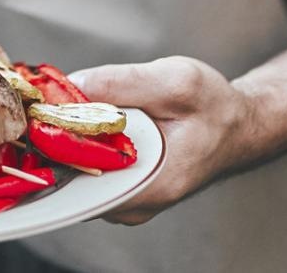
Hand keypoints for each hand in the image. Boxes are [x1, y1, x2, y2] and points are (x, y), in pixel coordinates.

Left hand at [69, 57, 262, 225]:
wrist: (236, 127)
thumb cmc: (214, 107)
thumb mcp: (177, 80)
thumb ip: (124, 83)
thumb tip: (73, 84)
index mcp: (153, 186)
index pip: (82, 180)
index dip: (57, 143)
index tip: (49, 111)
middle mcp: (136, 205)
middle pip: (73, 178)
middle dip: (59, 138)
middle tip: (57, 101)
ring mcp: (127, 203)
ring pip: (76, 174)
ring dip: (68, 140)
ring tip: (77, 107)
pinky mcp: (122, 192)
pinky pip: (87, 171)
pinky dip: (81, 145)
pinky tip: (88, 121)